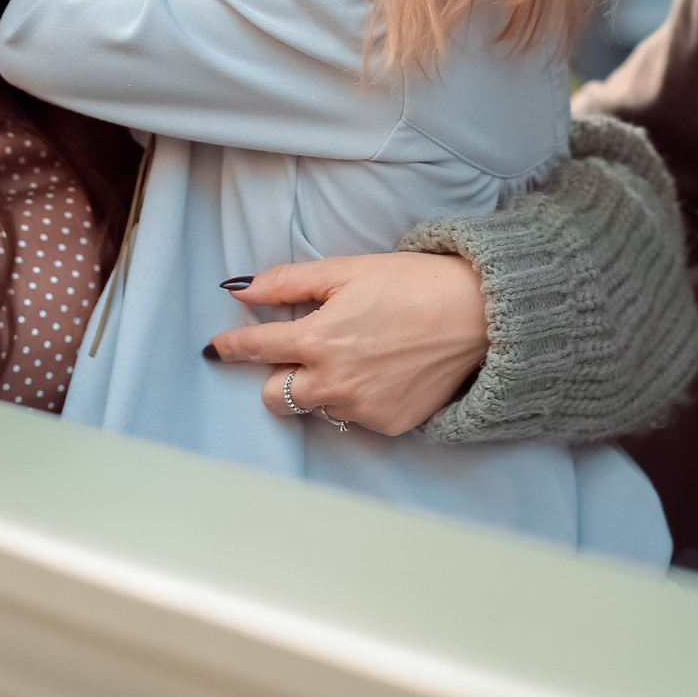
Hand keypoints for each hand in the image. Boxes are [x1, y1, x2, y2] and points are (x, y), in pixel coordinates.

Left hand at [204, 252, 488, 435]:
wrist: (479, 315)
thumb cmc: (414, 284)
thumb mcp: (347, 270)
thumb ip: (288, 282)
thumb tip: (241, 290)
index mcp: (318, 340)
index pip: (256, 348)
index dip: (233, 346)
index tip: (218, 348)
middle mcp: (333, 382)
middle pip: (273, 397)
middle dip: (279, 376)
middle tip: (305, 351)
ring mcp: (360, 409)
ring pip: (316, 407)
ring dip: (322, 387)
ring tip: (358, 356)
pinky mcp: (387, 425)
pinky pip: (353, 418)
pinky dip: (358, 398)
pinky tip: (383, 372)